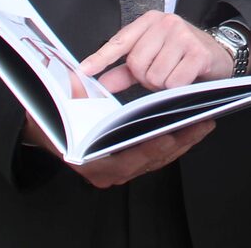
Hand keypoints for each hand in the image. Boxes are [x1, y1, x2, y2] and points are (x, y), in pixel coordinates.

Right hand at [23, 114, 214, 188]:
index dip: (148, 151)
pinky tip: (192, 126)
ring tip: (203, 122)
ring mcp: (121, 171)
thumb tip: (80, 77)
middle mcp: (107, 173)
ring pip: (158, 160)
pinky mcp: (133, 164)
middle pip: (150, 161)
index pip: (125, 163)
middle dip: (177, 144)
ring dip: (182, 142)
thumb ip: (72, 97)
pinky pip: (159, 155)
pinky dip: (176, 142)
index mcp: (90, 163)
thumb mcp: (60, 109)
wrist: (47, 133)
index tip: (166, 137)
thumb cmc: (54, 121)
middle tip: (199, 125)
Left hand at [77, 12, 233, 92]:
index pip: (120, 41)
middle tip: (162, 73)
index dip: (101, 58)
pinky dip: (177, 87)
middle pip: (137, 64)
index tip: (84, 71)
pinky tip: (187, 77)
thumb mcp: (153, 57)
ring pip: (154, 76)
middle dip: (146, 78)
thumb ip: (126, 70)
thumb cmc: (183, 54)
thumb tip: (100, 81)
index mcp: (150, 20)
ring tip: (176, 74)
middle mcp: (166, 22)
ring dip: (163, 84)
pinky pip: (173, 82)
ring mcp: (183, 35)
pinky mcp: (197, 52)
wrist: (220, 53)